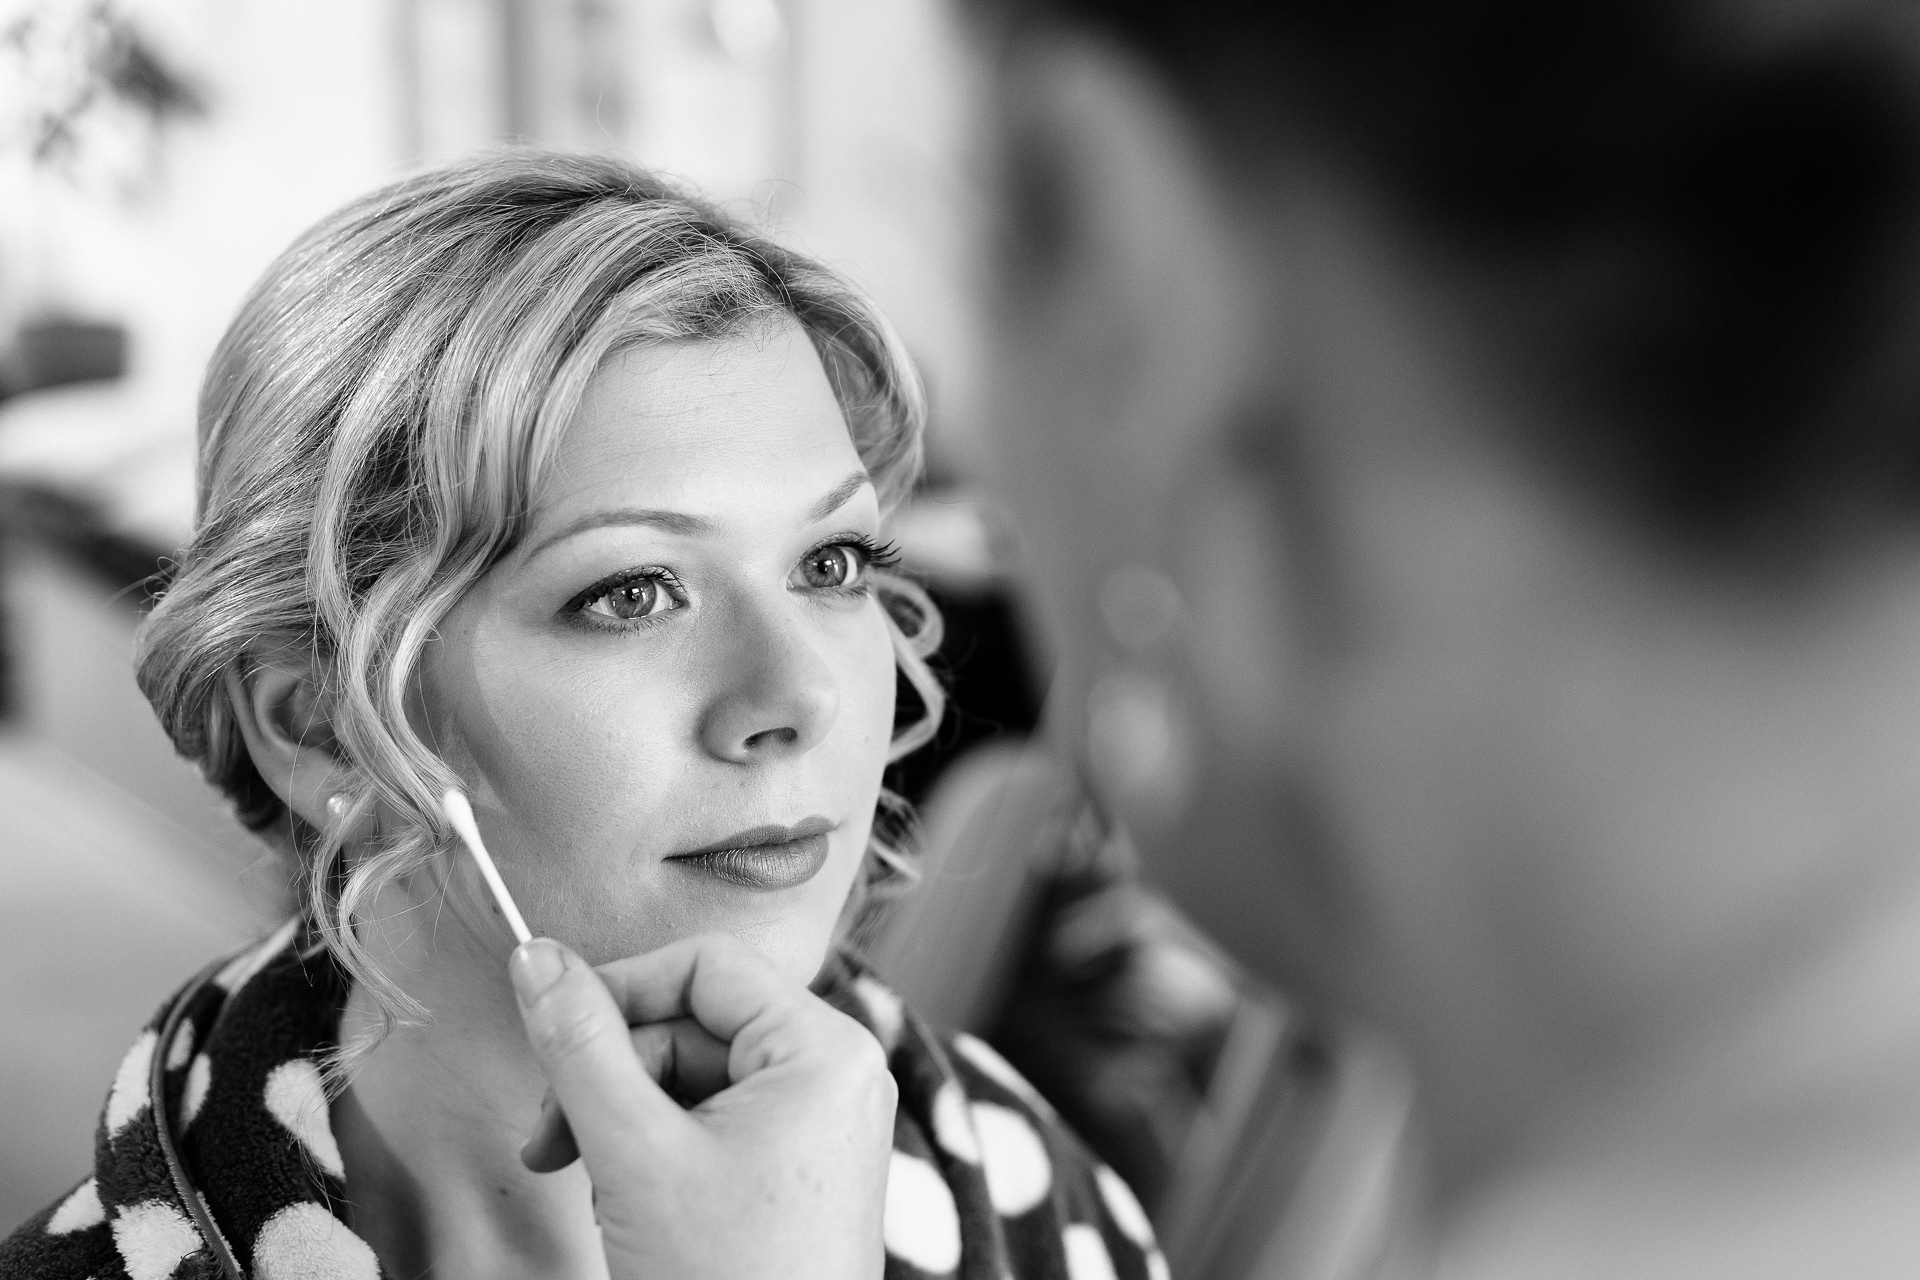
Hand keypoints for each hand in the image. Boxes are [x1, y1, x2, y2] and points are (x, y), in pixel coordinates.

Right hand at [509, 933, 895, 1279]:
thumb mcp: (634, 1152)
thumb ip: (580, 1045)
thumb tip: (536, 956)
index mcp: (825, 1049)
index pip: (705, 966)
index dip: (619, 990)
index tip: (549, 1033)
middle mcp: (837, 1074)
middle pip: (694, 1023)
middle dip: (610, 1076)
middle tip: (549, 1142)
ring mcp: (821, 1125)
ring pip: (694, 1078)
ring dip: (623, 1121)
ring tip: (586, 1185)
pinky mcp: (798, 1170)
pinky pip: (714, 1124)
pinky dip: (656, 1154)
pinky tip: (625, 1207)